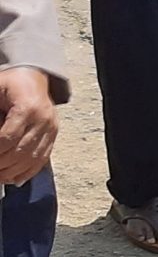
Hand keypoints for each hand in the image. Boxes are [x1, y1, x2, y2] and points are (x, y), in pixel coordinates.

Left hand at [0, 66, 58, 186]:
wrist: (33, 77)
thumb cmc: (10, 84)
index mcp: (28, 107)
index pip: (7, 138)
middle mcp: (43, 119)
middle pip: (20, 152)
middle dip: (1, 164)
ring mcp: (51, 128)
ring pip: (32, 158)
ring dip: (11, 172)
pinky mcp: (54, 134)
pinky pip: (42, 158)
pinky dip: (27, 171)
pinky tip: (13, 178)